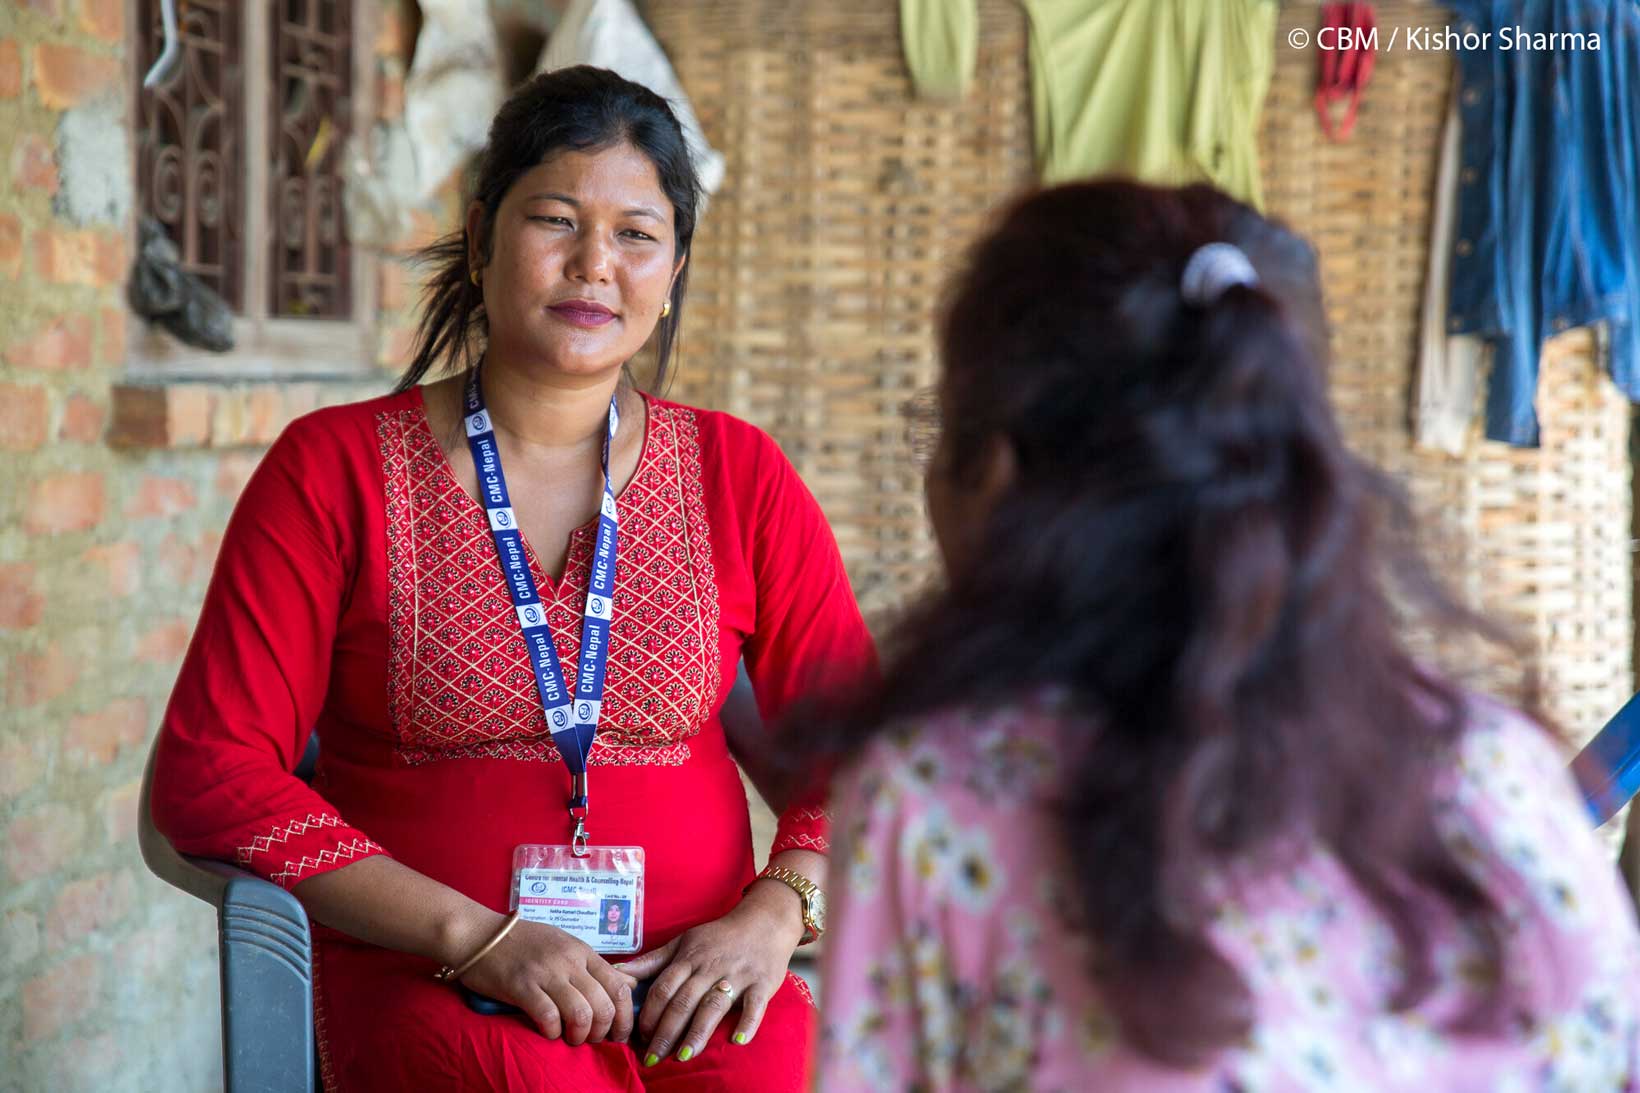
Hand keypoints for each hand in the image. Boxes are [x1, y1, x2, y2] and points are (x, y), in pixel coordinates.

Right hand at [457, 916, 636, 1045]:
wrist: (479, 934)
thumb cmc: (522, 942)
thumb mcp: (565, 946)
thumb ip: (594, 966)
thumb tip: (628, 984)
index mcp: (583, 951)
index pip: (619, 986)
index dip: (625, 1016)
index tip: (619, 1033)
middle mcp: (569, 960)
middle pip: (604, 1004)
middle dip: (603, 1031)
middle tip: (591, 1039)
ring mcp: (546, 972)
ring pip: (581, 1013)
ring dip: (579, 1035)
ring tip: (571, 1038)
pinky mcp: (521, 986)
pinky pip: (548, 1017)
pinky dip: (552, 1032)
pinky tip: (548, 1032)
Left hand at [617, 883, 803, 1063]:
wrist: (764, 921)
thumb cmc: (719, 937)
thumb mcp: (684, 942)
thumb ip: (652, 960)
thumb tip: (618, 971)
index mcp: (689, 958)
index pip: (663, 988)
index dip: (649, 1014)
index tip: (639, 1037)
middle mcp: (711, 967)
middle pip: (684, 1001)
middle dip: (666, 1031)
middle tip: (653, 1057)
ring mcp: (738, 975)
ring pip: (713, 1006)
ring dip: (697, 1032)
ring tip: (684, 1056)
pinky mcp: (762, 983)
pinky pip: (755, 1005)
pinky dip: (747, 1022)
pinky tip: (737, 1041)